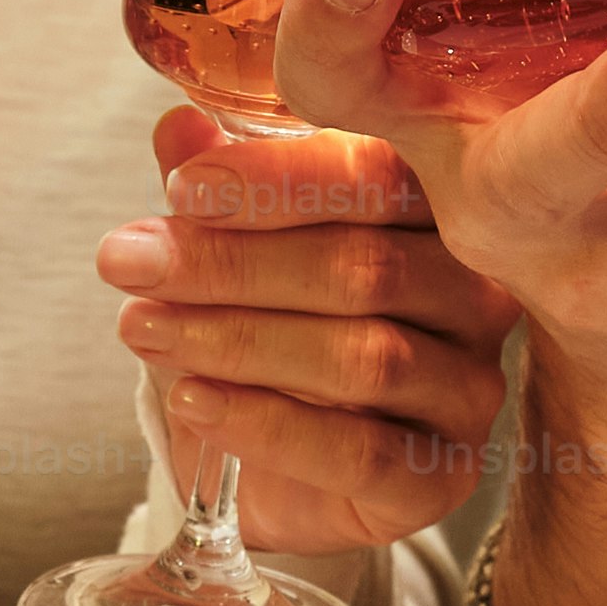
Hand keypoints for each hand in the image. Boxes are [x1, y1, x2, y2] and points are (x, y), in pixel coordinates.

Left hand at [97, 107, 517, 554]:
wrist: (275, 469)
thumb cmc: (271, 339)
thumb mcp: (234, 251)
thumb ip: (216, 189)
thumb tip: (178, 125)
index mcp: (443, 216)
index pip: (380, 178)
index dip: (277, 179)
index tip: (180, 189)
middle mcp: (476, 300)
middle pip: (368, 269)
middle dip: (233, 263)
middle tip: (129, 261)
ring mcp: (469, 394)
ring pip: (366, 360)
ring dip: (238, 340)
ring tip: (141, 327)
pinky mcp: (441, 480)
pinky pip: (362, 455)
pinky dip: (267, 426)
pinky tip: (193, 402)